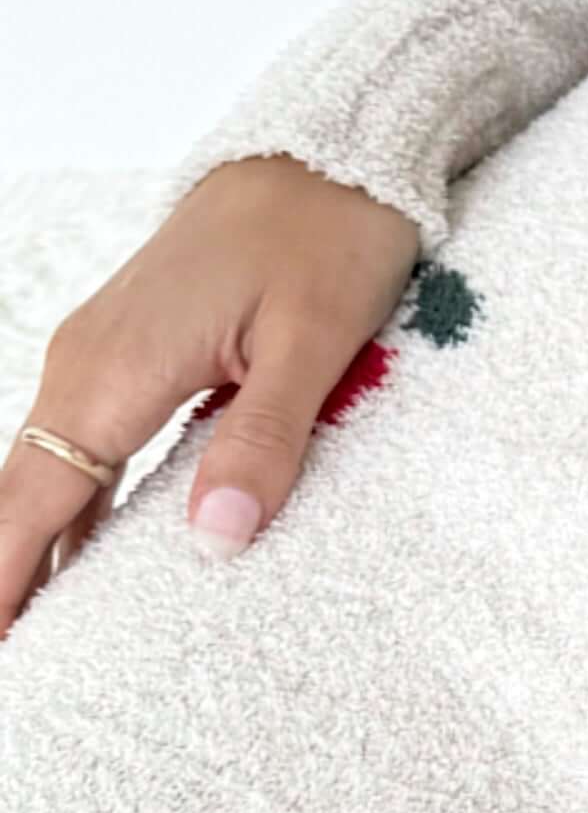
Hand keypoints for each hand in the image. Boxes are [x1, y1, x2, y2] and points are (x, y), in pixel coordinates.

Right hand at [0, 158, 421, 641]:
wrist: (330, 150)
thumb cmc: (329, 233)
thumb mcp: (316, 340)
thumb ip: (265, 440)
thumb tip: (216, 539)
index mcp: (117, 367)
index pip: (34, 499)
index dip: (3, 579)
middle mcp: (87, 361)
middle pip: (19, 493)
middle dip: (3, 576)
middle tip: (12, 662)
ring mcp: (102, 353)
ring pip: (45, 471)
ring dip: (31, 548)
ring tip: (28, 632)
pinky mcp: (132, 351)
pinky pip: (79, 445)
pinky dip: (66, 508)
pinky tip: (75, 563)